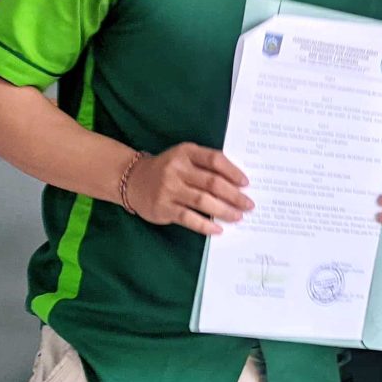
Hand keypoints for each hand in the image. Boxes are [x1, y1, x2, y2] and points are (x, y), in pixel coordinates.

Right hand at [122, 144, 253, 234]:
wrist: (132, 180)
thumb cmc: (167, 169)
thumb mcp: (184, 158)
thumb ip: (205, 166)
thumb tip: (236, 185)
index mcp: (186, 152)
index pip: (215, 160)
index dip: (233, 172)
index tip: (246, 183)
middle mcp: (177, 169)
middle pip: (212, 183)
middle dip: (234, 195)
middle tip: (248, 205)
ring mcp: (169, 189)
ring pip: (203, 201)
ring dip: (224, 210)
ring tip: (237, 216)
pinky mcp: (163, 207)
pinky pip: (188, 218)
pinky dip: (205, 225)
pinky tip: (217, 229)